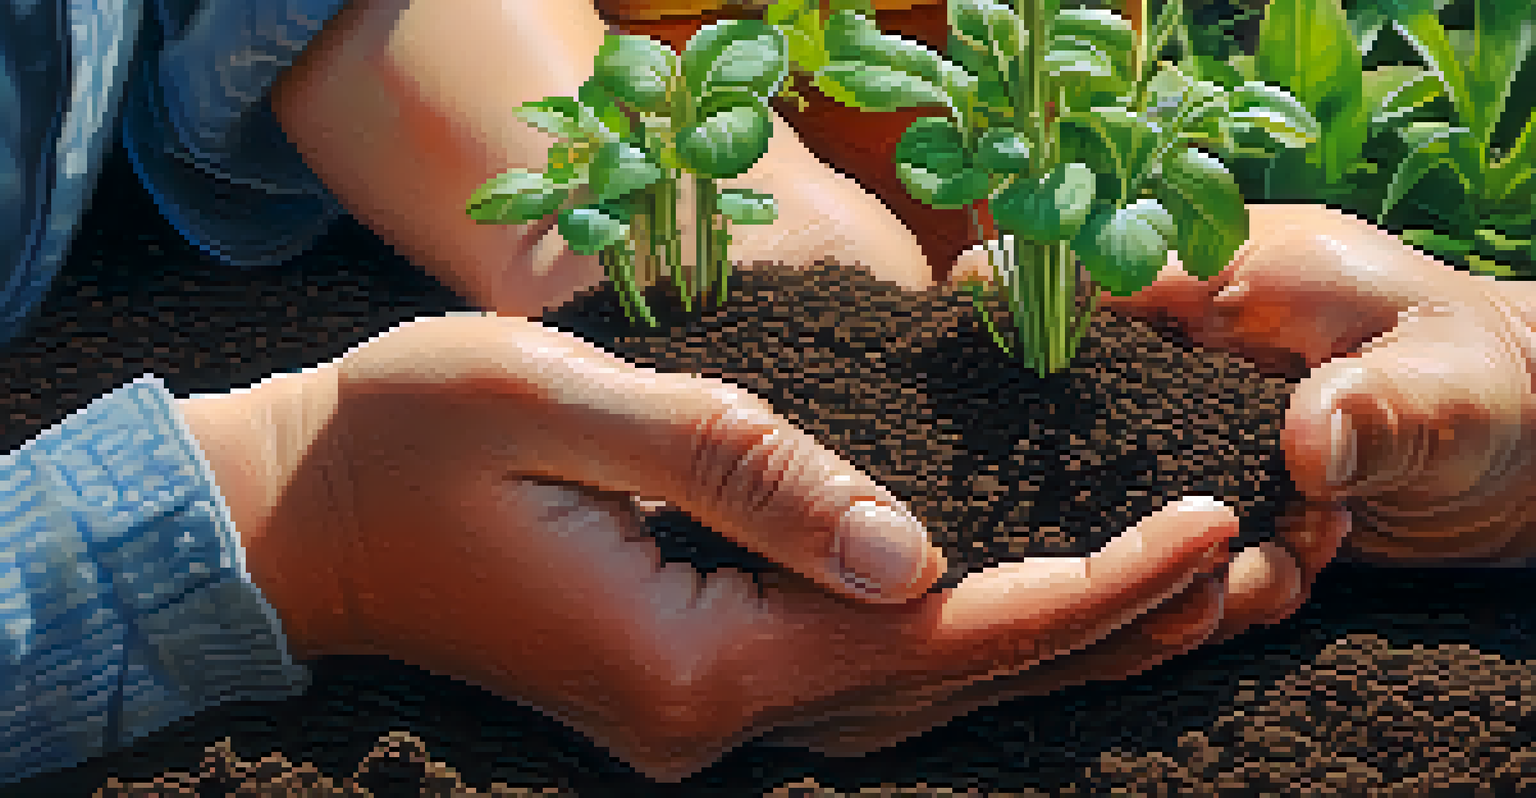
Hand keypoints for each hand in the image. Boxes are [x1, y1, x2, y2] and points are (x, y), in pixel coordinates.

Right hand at [178, 313, 1237, 780]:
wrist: (303, 518)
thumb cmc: (411, 437)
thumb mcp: (568, 405)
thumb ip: (746, 472)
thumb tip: (916, 550)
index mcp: (688, 662)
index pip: (930, 638)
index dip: (1081, 590)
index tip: (1204, 530)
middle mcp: (707, 722)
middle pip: (946, 685)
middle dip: (1105, 629)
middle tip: (1247, 568)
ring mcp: (696, 720)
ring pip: (916, 698)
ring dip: (1053, 651)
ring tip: (1188, 604)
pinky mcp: (687, 688)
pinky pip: (863, 684)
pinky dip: (967, 652)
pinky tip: (1031, 621)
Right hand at [959, 203, 1535, 641]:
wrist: (1526, 455)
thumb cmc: (1495, 387)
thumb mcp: (1455, 392)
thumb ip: (1383, 406)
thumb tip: (1305, 443)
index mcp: (1219, 272)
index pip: (1069, 267)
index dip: (1005, 314)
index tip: (983, 389)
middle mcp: (1181, 338)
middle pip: (1060, 383)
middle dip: (1089, 473)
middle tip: (1186, 532)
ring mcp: (1183, 410)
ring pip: (1102, 477)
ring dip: (1171, 548)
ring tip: (1287, 559)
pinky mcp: (1198, 474)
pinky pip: (1156, 529)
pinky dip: (1207, 575)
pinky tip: (1284, 578)